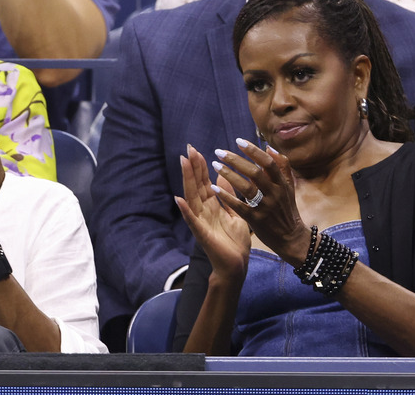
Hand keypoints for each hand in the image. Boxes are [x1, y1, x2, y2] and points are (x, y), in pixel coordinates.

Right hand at [175, 145, 251, 279]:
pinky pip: (192, 221)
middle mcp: (204, 211)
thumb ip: (228, 196)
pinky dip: (186, 210)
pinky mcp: (202, 234)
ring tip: (183, 163)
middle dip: (192, 167)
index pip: (204, 182)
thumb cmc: (235, 243)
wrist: (236, 266)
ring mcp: (200, 222)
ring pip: (192, 197)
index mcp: (212, 206)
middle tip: (188, 149)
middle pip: (196, 185)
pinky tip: (179, 200)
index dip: (200, 166)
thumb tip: (224, 176)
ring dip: (187, 180)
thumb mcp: (235, 213)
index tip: (196, 150)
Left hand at [210, 140, 309, 264]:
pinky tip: (214, 188)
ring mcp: (266, 207)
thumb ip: (282, 167)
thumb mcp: (289, 187)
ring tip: (215, 166)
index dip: (253, 150)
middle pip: (255, 173)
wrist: (290, 238)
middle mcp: (275, 193)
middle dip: (235, 160)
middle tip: (219, 152)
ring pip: (246, 188)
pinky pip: (240, 206)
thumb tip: (269, 148)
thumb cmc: (286, 209)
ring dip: (229, 175)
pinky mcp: (256, 220)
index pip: (268, 162)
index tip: (238, 141)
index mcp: (282, 183)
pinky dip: (227, 196)